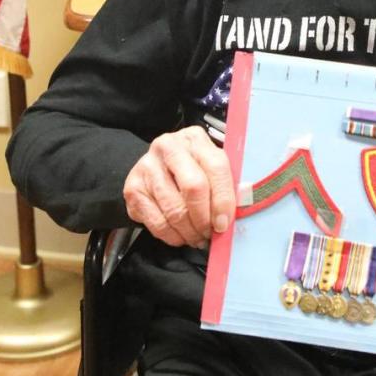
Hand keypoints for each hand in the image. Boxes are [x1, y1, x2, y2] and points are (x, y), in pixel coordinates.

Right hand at [123, 126, 235, 247]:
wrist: (155, 168)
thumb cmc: (192, 169)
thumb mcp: (211, 168)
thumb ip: (227, 182)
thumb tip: (242, 204)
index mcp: (195, 138)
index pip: (216, 167)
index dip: (223, 199)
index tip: (224, 223)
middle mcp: (168, 147)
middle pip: (194, 187)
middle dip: (205, 218)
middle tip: (210, 233)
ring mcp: (147, 167)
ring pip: (174, 209)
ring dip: (190, 231)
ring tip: (197, 237)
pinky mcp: (132, 188)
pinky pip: (157, 222)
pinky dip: (172, 236)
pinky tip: (181, 235)